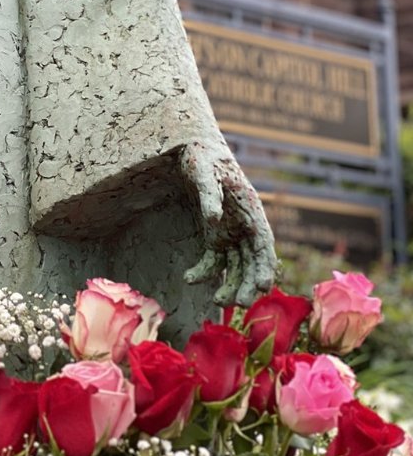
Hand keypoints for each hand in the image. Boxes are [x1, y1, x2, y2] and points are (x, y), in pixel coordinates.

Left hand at [178, 141, 278, 306]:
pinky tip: (189, 278)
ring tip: (218, 300)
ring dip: (230, 285)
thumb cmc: (202, 158)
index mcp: (251, 211)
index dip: (266, 266)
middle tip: (241, 303)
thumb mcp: (204, 171)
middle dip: (249, 283)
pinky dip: (204, 272)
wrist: (192, 152)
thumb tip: (214, 219)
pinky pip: (214, 260)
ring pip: (236, 266)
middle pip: (253, 261)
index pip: (264, 244)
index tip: (265, 286)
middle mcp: (245, 227)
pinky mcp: (215, 238)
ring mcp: (231, 234)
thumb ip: (210, 194)